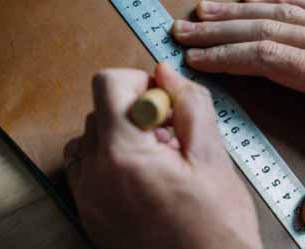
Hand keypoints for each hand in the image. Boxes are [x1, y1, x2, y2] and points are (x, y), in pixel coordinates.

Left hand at [64, 64, 262, 248]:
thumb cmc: (216, 231)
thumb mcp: (213, 159)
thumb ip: (190, 106)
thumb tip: (168, 74)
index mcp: (124, 157)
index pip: (108, 84)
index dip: (140, 81)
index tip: (164, 102)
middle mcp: (95, 177)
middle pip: (101, 110)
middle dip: (138, 112)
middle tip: (172, 138)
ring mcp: (89, 198)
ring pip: (91, 137)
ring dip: (123, 135)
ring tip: (159, 159)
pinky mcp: (91, 214)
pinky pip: (88, 167)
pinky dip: (112, 159)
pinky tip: (144, 175)